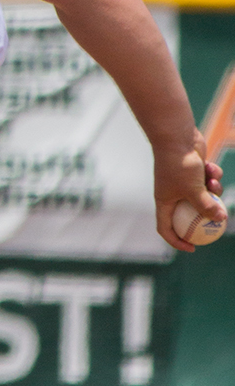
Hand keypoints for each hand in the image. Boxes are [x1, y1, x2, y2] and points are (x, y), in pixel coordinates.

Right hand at [153, 129, 225, 252]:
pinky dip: (211, 176)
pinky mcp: (193, 172)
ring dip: (213, 190)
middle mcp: (171, 194)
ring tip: (212, 180)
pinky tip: (210, 166)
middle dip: (205, 216)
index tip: (193, 248)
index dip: (177, 241)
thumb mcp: (194, 189)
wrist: (176, 136)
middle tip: (219, 223)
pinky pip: (206, 181)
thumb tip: (220, 219)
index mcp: (164, 201)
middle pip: (188, 214)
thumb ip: (206, 206)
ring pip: (202, 196)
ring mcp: (183, 183)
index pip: (165, 228)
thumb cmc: (179, 165)